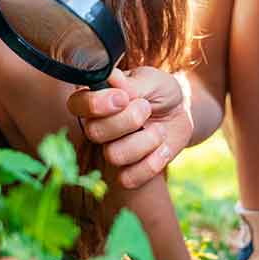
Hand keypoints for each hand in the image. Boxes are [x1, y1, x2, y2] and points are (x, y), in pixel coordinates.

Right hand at [66, 67, 191, 189]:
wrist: (181, 114)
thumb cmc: (160, 92)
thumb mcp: (151, 80)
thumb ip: (132, 83)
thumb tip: (112, 80)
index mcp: (97, 100)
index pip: (77, 104)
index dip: (97, 104)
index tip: (124, 98)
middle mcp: (98, 126)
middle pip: (95, 132)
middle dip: (128, 120)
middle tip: (146, 108)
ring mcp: (111, 150)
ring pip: (114, 155)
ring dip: (146, 141)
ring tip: (159, 129)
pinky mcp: (127, 172)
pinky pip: (128, 179)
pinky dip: (151, 164)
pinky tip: (162, 150)